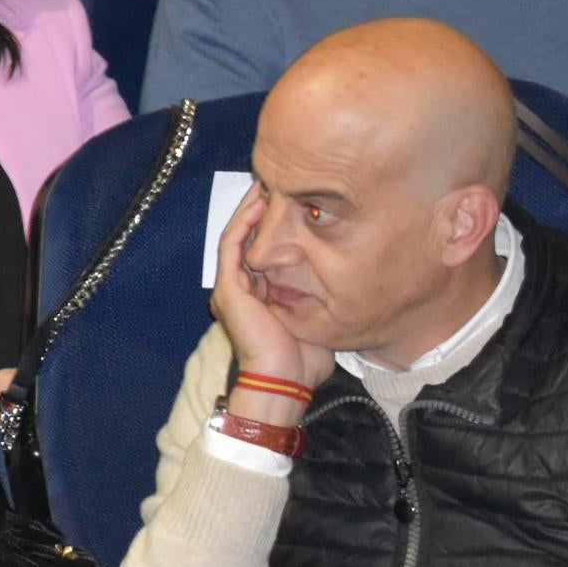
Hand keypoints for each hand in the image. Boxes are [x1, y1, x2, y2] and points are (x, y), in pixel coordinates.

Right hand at [211, 185, 328, 394]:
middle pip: (246, 238)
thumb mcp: (314, 321)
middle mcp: (238, 287)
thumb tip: (338, 282)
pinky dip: (244, 224)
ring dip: (249, 210)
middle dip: (258, 210)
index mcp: (255, 296)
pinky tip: (258, 205)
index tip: (289, 204)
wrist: (283, 382)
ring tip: (265, 185)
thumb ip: (316, 299)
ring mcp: (230, 286)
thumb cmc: (301, 361)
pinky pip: (233, 246)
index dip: (270, 226)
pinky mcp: (229, 288)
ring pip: (236, 236)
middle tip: (274, 184)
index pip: (259, 251)